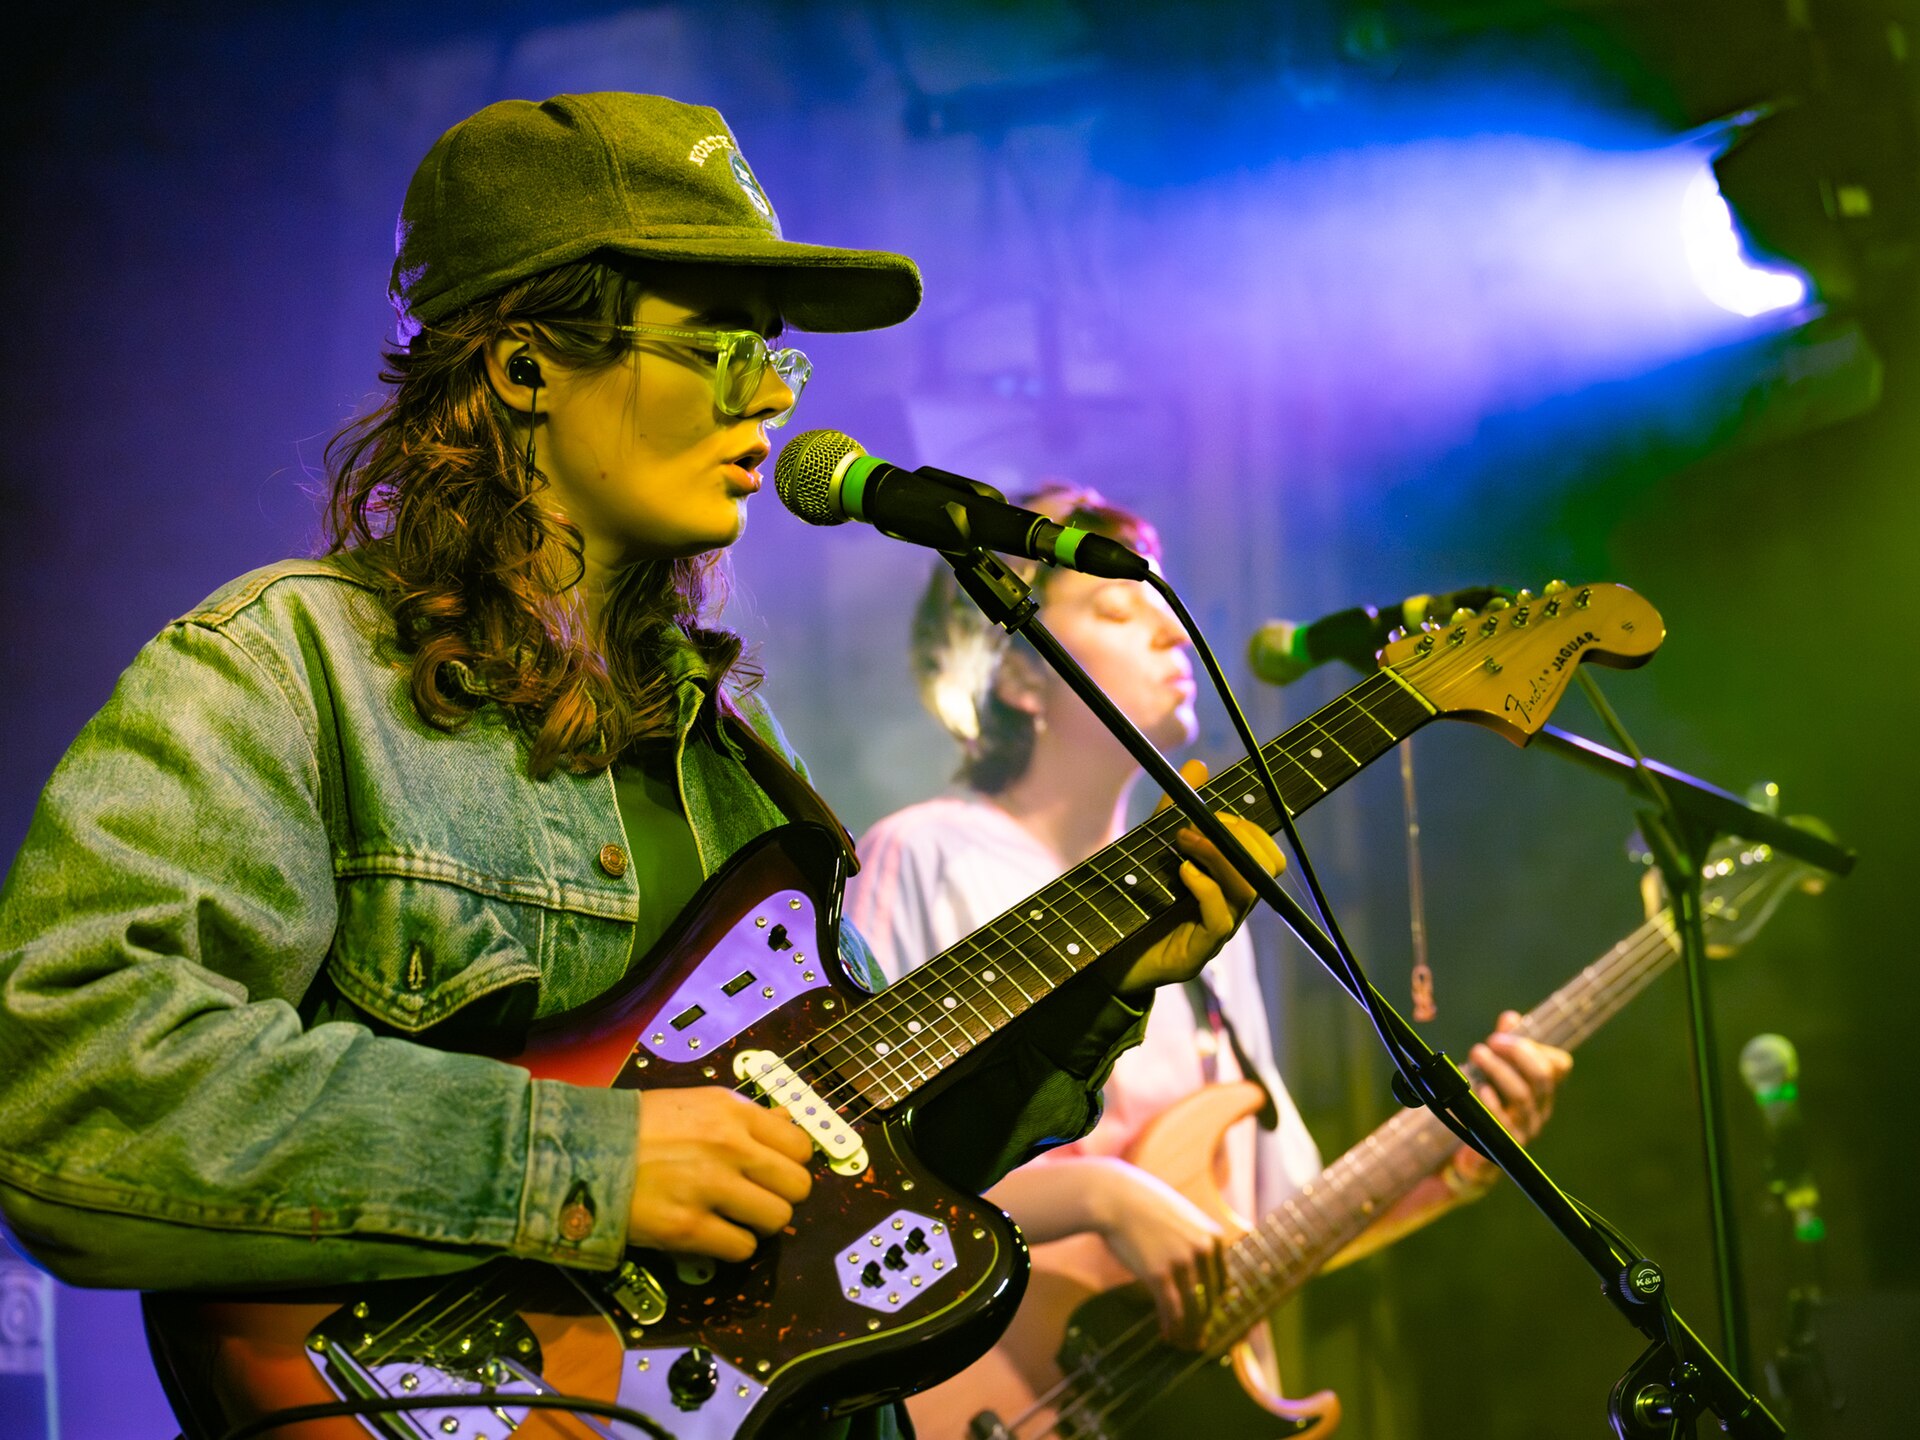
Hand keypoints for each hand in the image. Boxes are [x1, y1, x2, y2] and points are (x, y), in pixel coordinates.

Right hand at [628, 1086, 813, 1260]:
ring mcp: (711, 1188)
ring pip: (777, 1220)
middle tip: (756, 1198)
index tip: (771, 1171)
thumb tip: (787, 1119)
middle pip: (798, 1186)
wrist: (582, 1152)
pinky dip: (732, 1246)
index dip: (789, 1162)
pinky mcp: (689, 1228)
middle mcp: (730, 1146)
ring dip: (759, 1224)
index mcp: (733, 1112)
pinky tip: (711, 1233)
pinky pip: (743, 1248)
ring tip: (733, 1217)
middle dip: (781, 1195)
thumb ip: (744, 1115)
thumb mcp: (697, 1103)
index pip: (799, 1145)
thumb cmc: (640, 1126)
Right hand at [1087, 1159, 1226, 1347]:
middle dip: (1204, 1322)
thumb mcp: (1181, 1215)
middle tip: (1199, 1339)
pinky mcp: (1159, 1275)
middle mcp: (1202, 1251)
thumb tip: (1198, 1264)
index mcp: (1212, 1237)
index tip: (1209, 1316)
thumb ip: (1194, 1238)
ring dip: (1190, 1331)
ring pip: (1192, 1309)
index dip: (1215, 1303)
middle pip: (1209, 1299)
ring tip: (1186, 1344)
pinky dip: (1171, 1327)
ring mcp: (1182, 1264)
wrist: (1115, 1197)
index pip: (1222, 1281)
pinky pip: (1170, 1309)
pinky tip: (1167, 1336)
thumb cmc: (1143, 1203)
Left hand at [1102, 759, 1284, 996]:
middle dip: (1237, 837)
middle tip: (1194, 828)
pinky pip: (1220, 918)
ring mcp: (1217, 933)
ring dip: (1218, 855)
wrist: (1104, 959)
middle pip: (1266, 868)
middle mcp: (1231, 908)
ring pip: (1248, 889)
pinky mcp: (1197, 954)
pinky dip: (1206, 888)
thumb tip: (1199, 764)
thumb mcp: (1151, 849)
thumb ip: (1174, 811)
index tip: (1208, 815)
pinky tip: (1183, 872)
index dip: (1246, 829)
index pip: (1266, 854)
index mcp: (1228, 884)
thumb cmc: (1135, 904)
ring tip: (1184, 843)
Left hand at [1450, 1011, 1572, 1189]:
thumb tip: (1511, 1018)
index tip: (1506, 1032)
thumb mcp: (1494, 1070)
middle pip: (1541, 1077)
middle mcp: (1540, 1108)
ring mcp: (1525, 1128)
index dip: (1537, 1046)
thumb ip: (1504, 1044)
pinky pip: (1504, 1124)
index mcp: (1542, 1088)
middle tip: (1491, 1040)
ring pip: (1522, 1095)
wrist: (1470, 1154)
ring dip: (1498, 1070)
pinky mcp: (1506, 1145)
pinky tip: (1479, 1089)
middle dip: (1518, 1053)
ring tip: (1477, 1053)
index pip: (1558, 1065)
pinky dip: (1491, 1104)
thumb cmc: (1485, 1105)